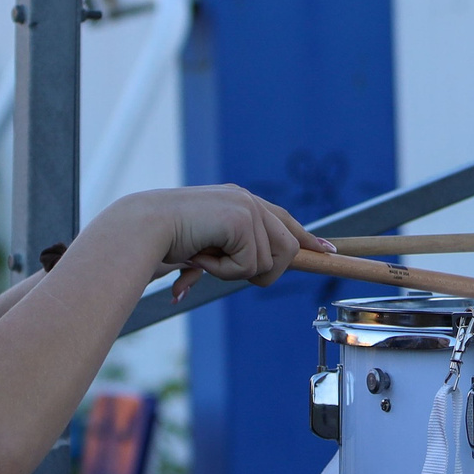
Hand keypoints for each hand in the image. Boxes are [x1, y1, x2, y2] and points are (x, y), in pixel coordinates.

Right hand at [121, 185, 329, 301]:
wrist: (143, 228)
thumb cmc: (165, 241)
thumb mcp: (208, 247)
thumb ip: (234, 253)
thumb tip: (258, 273)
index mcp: (240, 202)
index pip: (284, 221)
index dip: (307, 239)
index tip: (329, 252)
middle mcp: (248, 200)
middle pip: (287, 250)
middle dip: (261, 272)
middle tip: (223, 269)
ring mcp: (247, 206)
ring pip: (268, 262)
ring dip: (234, 272)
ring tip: (206, 258)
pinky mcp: (242, 219)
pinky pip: (249, 265)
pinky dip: (224, 271)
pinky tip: (202, 255)